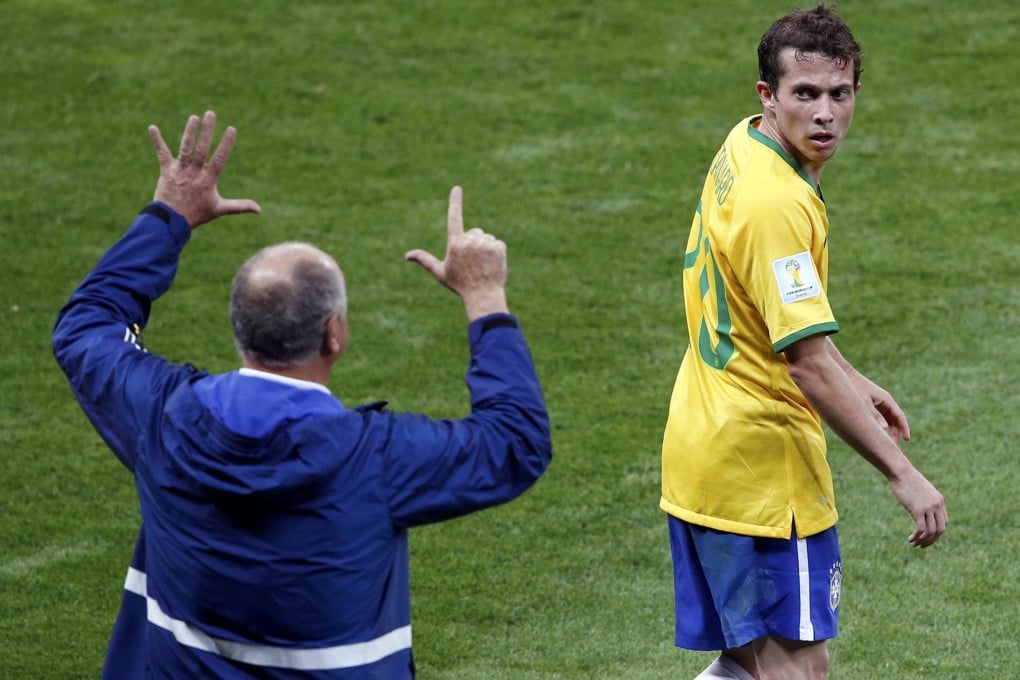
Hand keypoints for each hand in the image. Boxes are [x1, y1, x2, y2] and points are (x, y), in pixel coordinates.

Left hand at [149, 110, 260, 227]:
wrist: (172, 221)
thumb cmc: (197, 214)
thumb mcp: (220, 209)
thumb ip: (240, 206)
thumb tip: (259, 209)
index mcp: (208, 180)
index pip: (219, 159)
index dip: (226, 144)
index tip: (231, 129)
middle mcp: (194, 173)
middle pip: (201, 149)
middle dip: (206, 131)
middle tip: (210, 114)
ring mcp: (179, 171)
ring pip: (185, 149)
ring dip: (189, 132)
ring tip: (194, 117)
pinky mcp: (166, 171)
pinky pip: (162, 153)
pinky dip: (157, 140)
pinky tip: (152, 127)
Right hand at [405, 186, 508, 320]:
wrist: (483, 296)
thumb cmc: (460, 285)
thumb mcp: (440, 272)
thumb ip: (425, 260)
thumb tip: (406, 255)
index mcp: (454, 243)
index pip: (454, 217)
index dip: (455, 202)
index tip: (457, 188)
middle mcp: (469, 240)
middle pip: (474, 232)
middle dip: (474, 243)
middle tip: (473, 263)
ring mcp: (485, 243)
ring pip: (486, 238)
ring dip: (485, 248)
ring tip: (483, 265)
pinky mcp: (498, 247)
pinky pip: (498, 244)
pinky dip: (497, 253)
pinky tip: (493, 265)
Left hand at [851, 372, 910, 442]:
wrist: (845, 375)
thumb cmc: (855, 388)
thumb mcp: (864, 402)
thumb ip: (874, 415)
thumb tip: (885, 430)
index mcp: (886, 400)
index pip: (899, 416)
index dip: (904, 428)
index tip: (907, 439)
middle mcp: (885, 402)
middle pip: (894, 420)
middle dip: (895, 433)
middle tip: (893, 447)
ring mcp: (878, 404)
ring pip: (887, 420)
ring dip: (888, 431)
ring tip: (885, 444)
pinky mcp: (871, 406)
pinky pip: (879, 419)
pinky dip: (880, 427)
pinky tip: (875, 436)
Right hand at [888, 466, 947, 547]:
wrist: (901, 471)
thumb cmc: (906, 479)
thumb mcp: (920, 491)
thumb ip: (924, 501)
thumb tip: (920, 511)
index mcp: (939, 500)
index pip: (944, 522)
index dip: (936, 533)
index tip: (926, 537)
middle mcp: (937, 505)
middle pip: (940, 530)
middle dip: (932, 540)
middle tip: (922, 545)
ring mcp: (928, 507)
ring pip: (931, 531)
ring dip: (923, 541)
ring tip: (914, 543)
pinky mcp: (917, 509)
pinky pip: (921, 529)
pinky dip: (916, 537)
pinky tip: (910, 539)